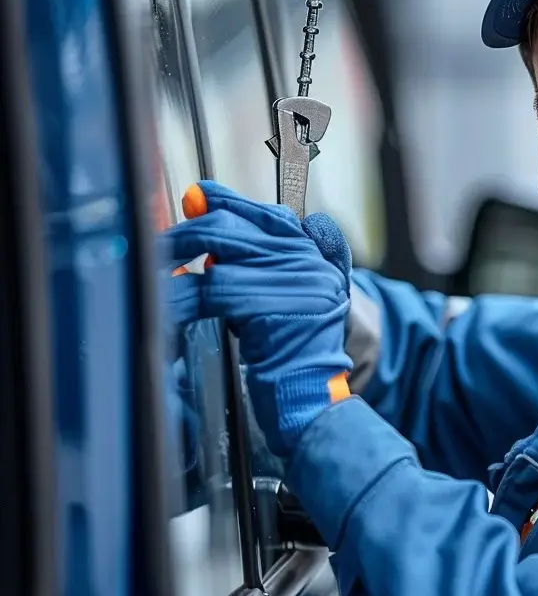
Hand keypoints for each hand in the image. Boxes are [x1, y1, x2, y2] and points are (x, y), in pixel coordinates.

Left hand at [160, 180, 353, 457]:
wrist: (312, 398)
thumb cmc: (296, 353)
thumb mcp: (291, 298)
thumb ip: (259, 259)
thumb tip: (210, 214)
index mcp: (317, 257)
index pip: (268, 215)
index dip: (228, 202)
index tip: (198, 197)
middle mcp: (308, 263)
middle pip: (236, 229)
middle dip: (189, 234)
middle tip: (163, 247)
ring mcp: (293, 283)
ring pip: (219, 255)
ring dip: (182, 270)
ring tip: (161, 282)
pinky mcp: (269, 305)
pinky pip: (215, 287)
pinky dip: (188, 296)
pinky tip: (174, 302)